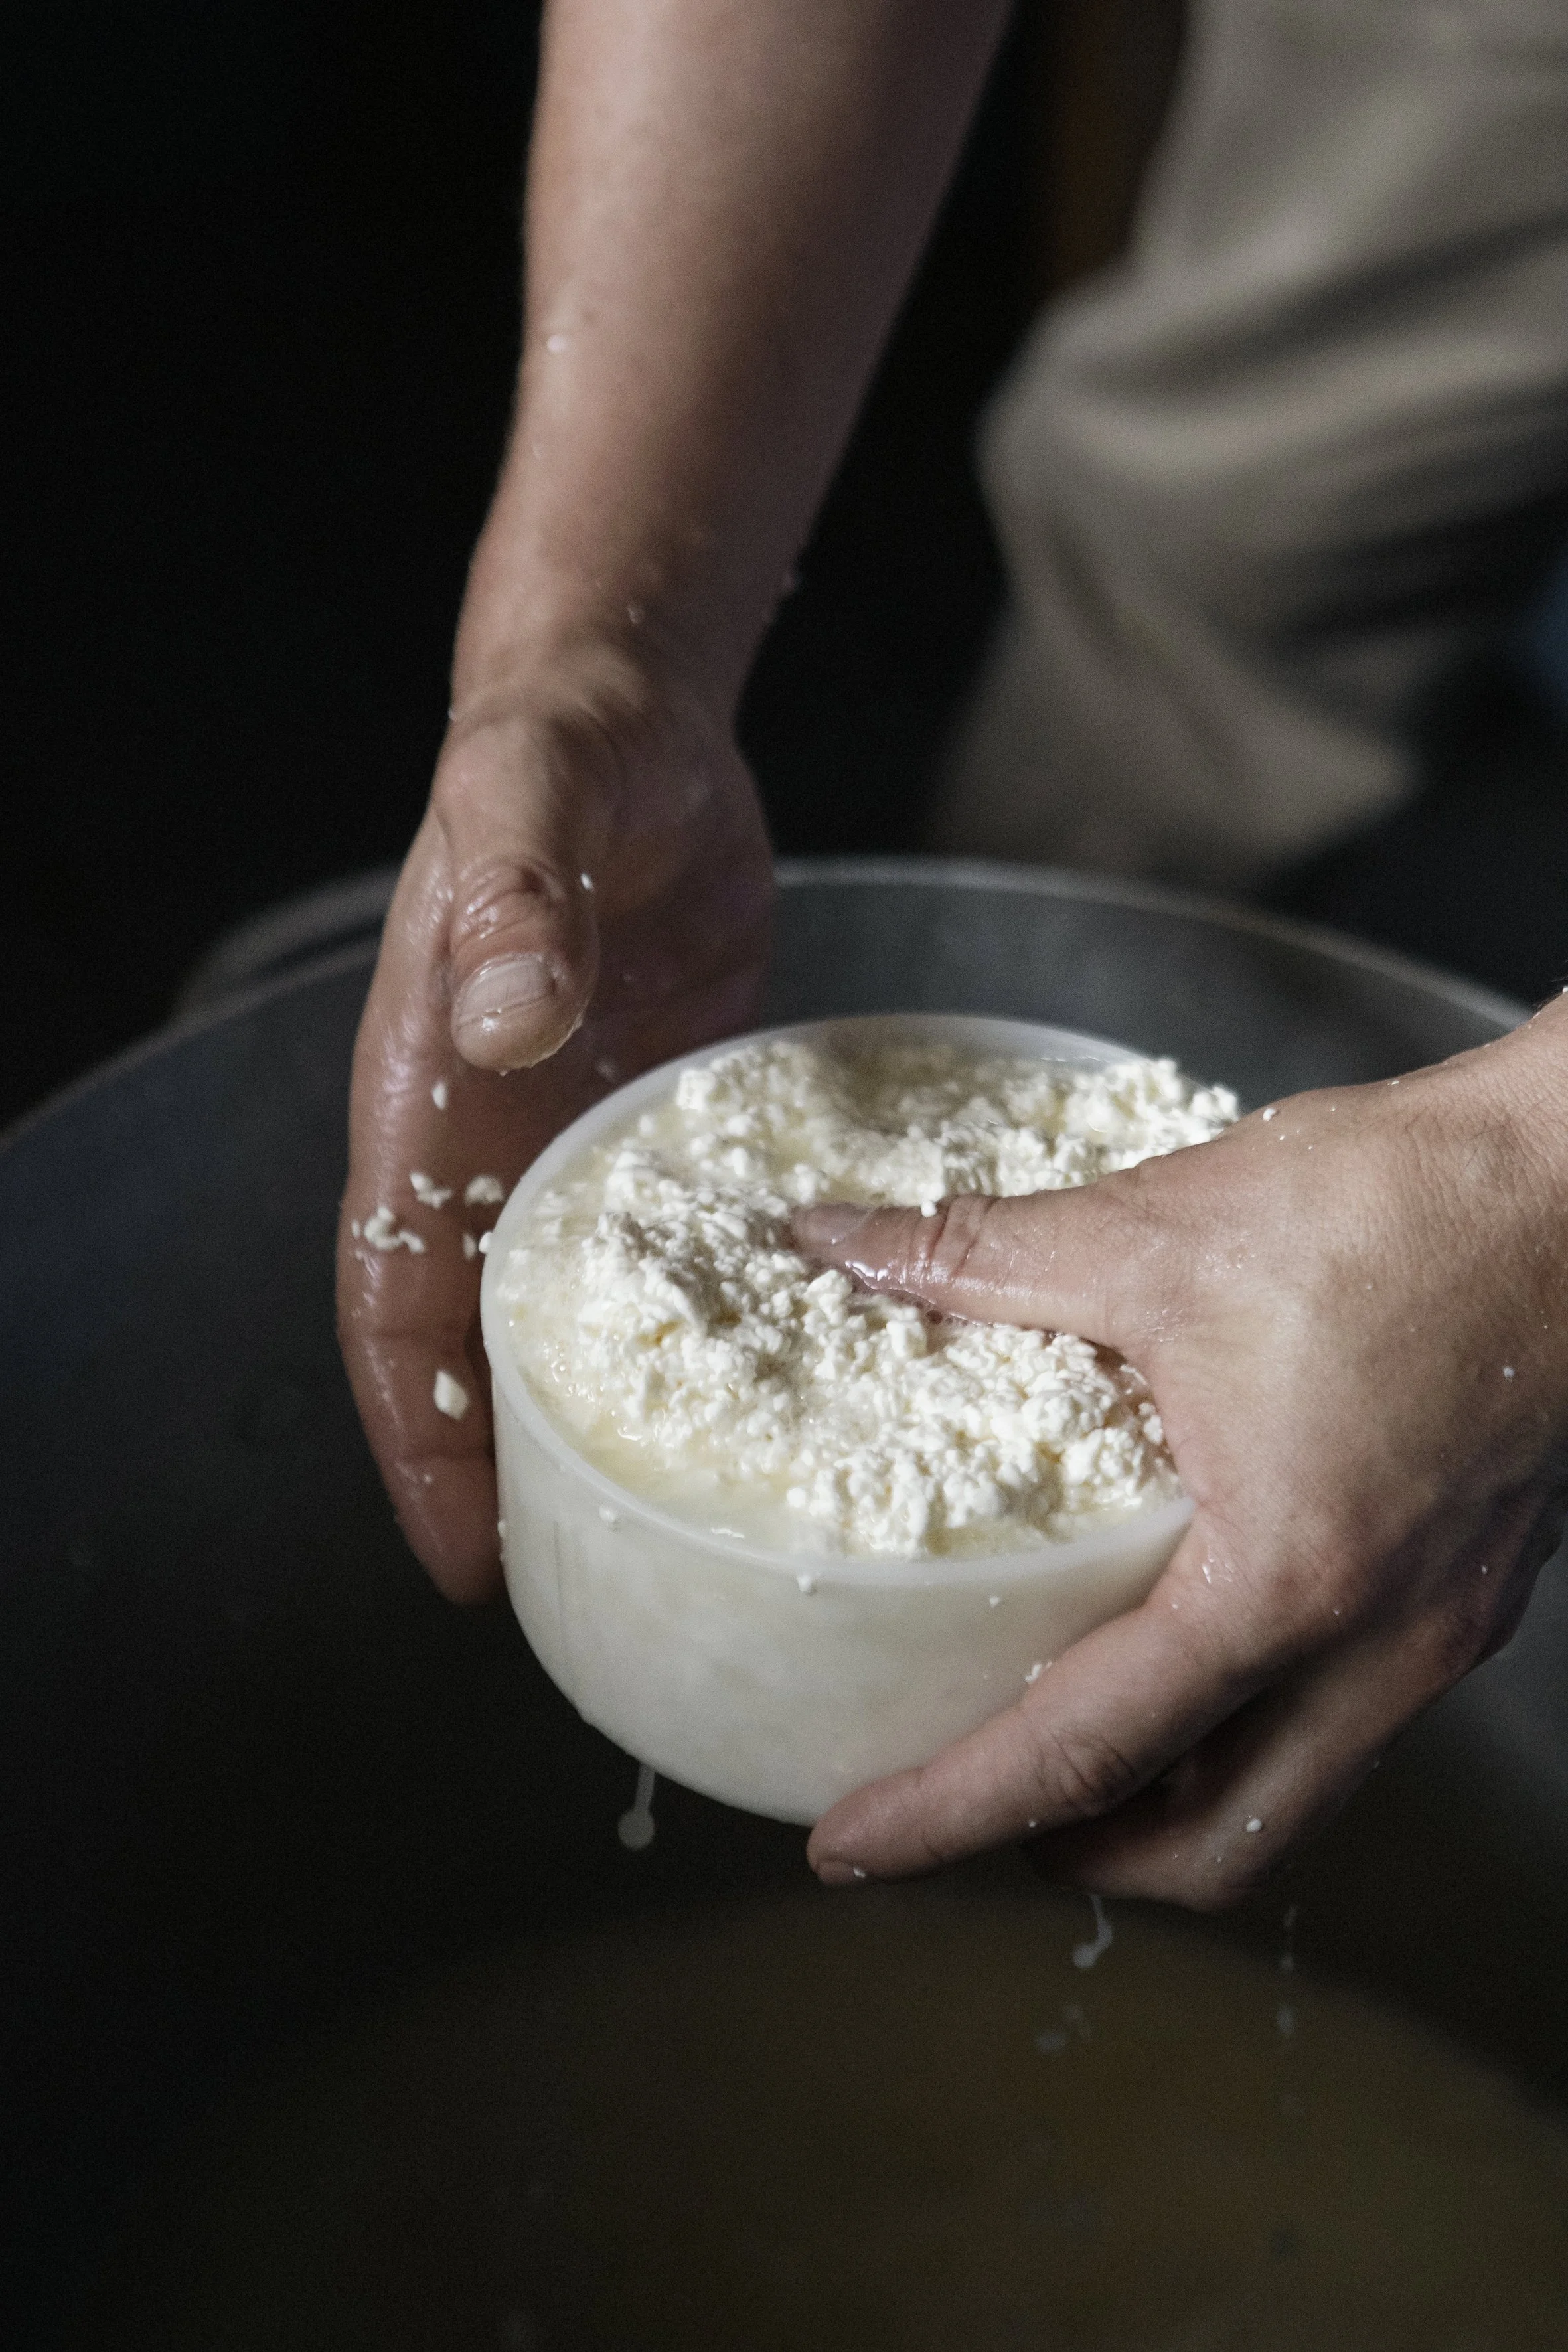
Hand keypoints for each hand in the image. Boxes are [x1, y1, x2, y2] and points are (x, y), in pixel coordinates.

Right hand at [337, 647, 772, 1598]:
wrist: (638, 714)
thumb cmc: (558, 752)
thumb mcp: (527, 803)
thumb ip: (514, 899)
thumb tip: (510, 1018)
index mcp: (430, 1105)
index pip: (396, 1304)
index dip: (418, 1437)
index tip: (460, 1552)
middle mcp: (499, 1145)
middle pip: (486, 1342)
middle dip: (515, 1466)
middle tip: (585, 1581)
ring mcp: (585, 1137)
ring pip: (587, 1311)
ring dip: (616, 1411)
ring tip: (684, 1519)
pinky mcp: (670, 1117)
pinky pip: (683, 1244)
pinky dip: (717, 1316)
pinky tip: (788, 1374)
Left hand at [799, 1004, 1567, 1906]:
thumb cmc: (1403, 1204)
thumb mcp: (1161, 1232)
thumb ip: (978, 1252)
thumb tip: (832, 1240)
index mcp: (1285, 1579)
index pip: (1086, 1751)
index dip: (951, 1815)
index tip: (850, 1845)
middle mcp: (1379, 1641)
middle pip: (1218, 1841)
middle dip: (1080, 1854)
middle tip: (973, 1812)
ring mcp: (1443, 1627)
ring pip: (1300, 1794)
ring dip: (1175, 1803)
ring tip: (1076, 1752)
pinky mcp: (1474, 1587)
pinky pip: (1353, 1718)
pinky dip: (1257, 1730)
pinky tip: (1203, 1648)